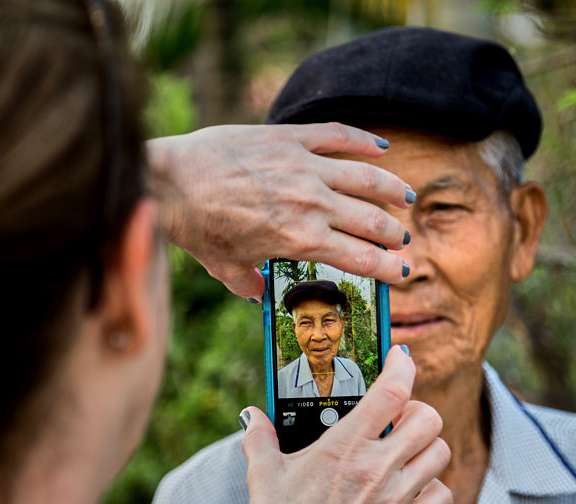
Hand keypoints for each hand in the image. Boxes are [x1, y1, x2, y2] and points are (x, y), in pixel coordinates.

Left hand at [147, 123, 413, 298]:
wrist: (171, 182)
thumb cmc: (196, 227)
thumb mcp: (225, 268)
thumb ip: (249, 285)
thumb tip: (259, 296)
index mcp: (302, 241)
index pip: (361, 259)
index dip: (387, 268)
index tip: (399, 273)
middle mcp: (313, 204)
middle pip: (372, 221)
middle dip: (394, 234)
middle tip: (403, 239)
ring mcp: (304, 167)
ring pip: (366, 178)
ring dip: (391, 189)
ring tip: (404, 197)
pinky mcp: (290, 138)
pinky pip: (337, 135)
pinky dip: (364, 141)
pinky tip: (380, 147)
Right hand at [242, 346, 450, 503]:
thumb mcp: (263, 476)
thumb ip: (260, 439)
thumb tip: (252, 416)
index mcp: (345, 447)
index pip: (391, 392)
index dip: (403, 366)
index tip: (400, 358)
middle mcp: (378, 468)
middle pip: (428, 418)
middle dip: (416, 411)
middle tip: (397, 418)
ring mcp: (397, 497)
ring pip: (439, 453)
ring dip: (426, 447)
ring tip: (404, 452)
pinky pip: (441, 494)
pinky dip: (433, 487)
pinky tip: (411, 488)